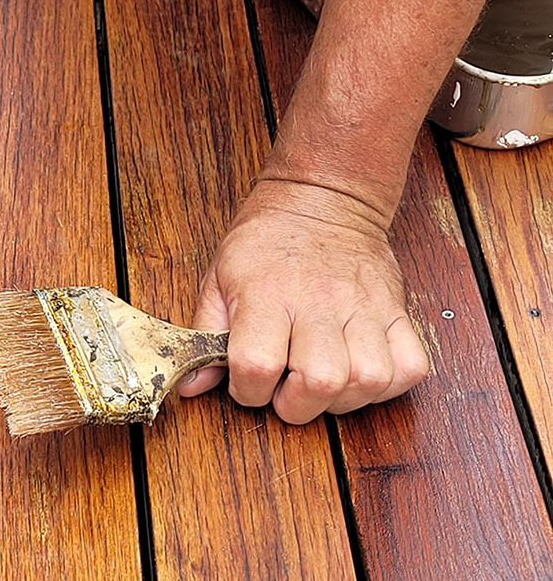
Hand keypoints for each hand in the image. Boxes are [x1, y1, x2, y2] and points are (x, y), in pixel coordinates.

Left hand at [181, 180, 429, 423]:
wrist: (321, 198)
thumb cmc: (266, 242)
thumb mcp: (217, 279)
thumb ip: (205, 334)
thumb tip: (191, 385)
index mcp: (266, 294)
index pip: (257, 364)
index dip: (247, 390)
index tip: (247, 382)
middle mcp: (318, 302)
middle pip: (320, 381)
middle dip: (296, 404)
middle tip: (286, 389)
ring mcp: (363, 306)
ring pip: (368, 379)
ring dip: (342, 398)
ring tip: (321, 383)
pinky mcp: (396, 310)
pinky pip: (409, 366)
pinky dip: (388, 384)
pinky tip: (358, 373)